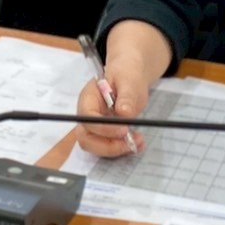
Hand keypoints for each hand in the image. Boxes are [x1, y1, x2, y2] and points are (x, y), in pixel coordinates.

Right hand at [75, 21, 171, 156]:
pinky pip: (107, 147)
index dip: (103, 128)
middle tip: (131, 143)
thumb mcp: (128, 79)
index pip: (87, 117)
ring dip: (116, 150)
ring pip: (96, 147)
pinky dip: (121, 149)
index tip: (124, 129)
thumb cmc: (125, 74)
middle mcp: (86, 116)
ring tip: (138, 143)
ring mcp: (94, 127)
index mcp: (88, 98)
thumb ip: (126, 95)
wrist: (129, 76)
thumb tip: (124, 113)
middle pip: (86, 138)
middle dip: (107, 146)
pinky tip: (137, 143)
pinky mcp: (104, 135)